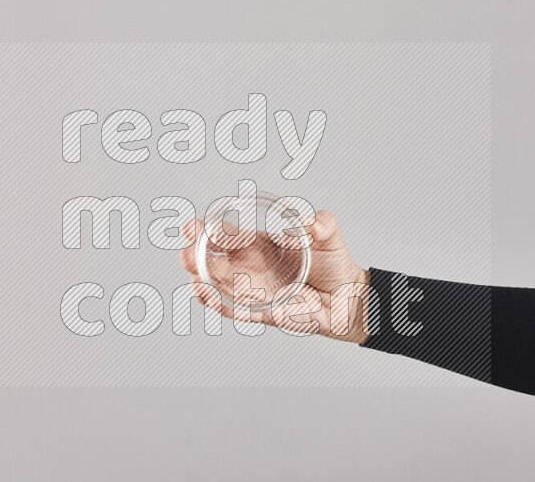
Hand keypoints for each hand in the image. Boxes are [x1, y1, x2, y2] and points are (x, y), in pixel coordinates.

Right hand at [179, 210, 370, 343]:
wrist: (349, 297)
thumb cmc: (333, 264)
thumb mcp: (328, 236)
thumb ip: (322, 224)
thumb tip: (312, 221)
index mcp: (259, 245)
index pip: (226, 237)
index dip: (207, 231)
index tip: (191, 227)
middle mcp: (251, 268)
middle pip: (215, 262)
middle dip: (196, 257)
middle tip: (185, 253)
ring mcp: (255, 292)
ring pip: (221, 288)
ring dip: (205, 283)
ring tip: (194, 277)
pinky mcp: (266, 313)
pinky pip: (239, 312)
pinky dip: (223, 306)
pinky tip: (208, 298)